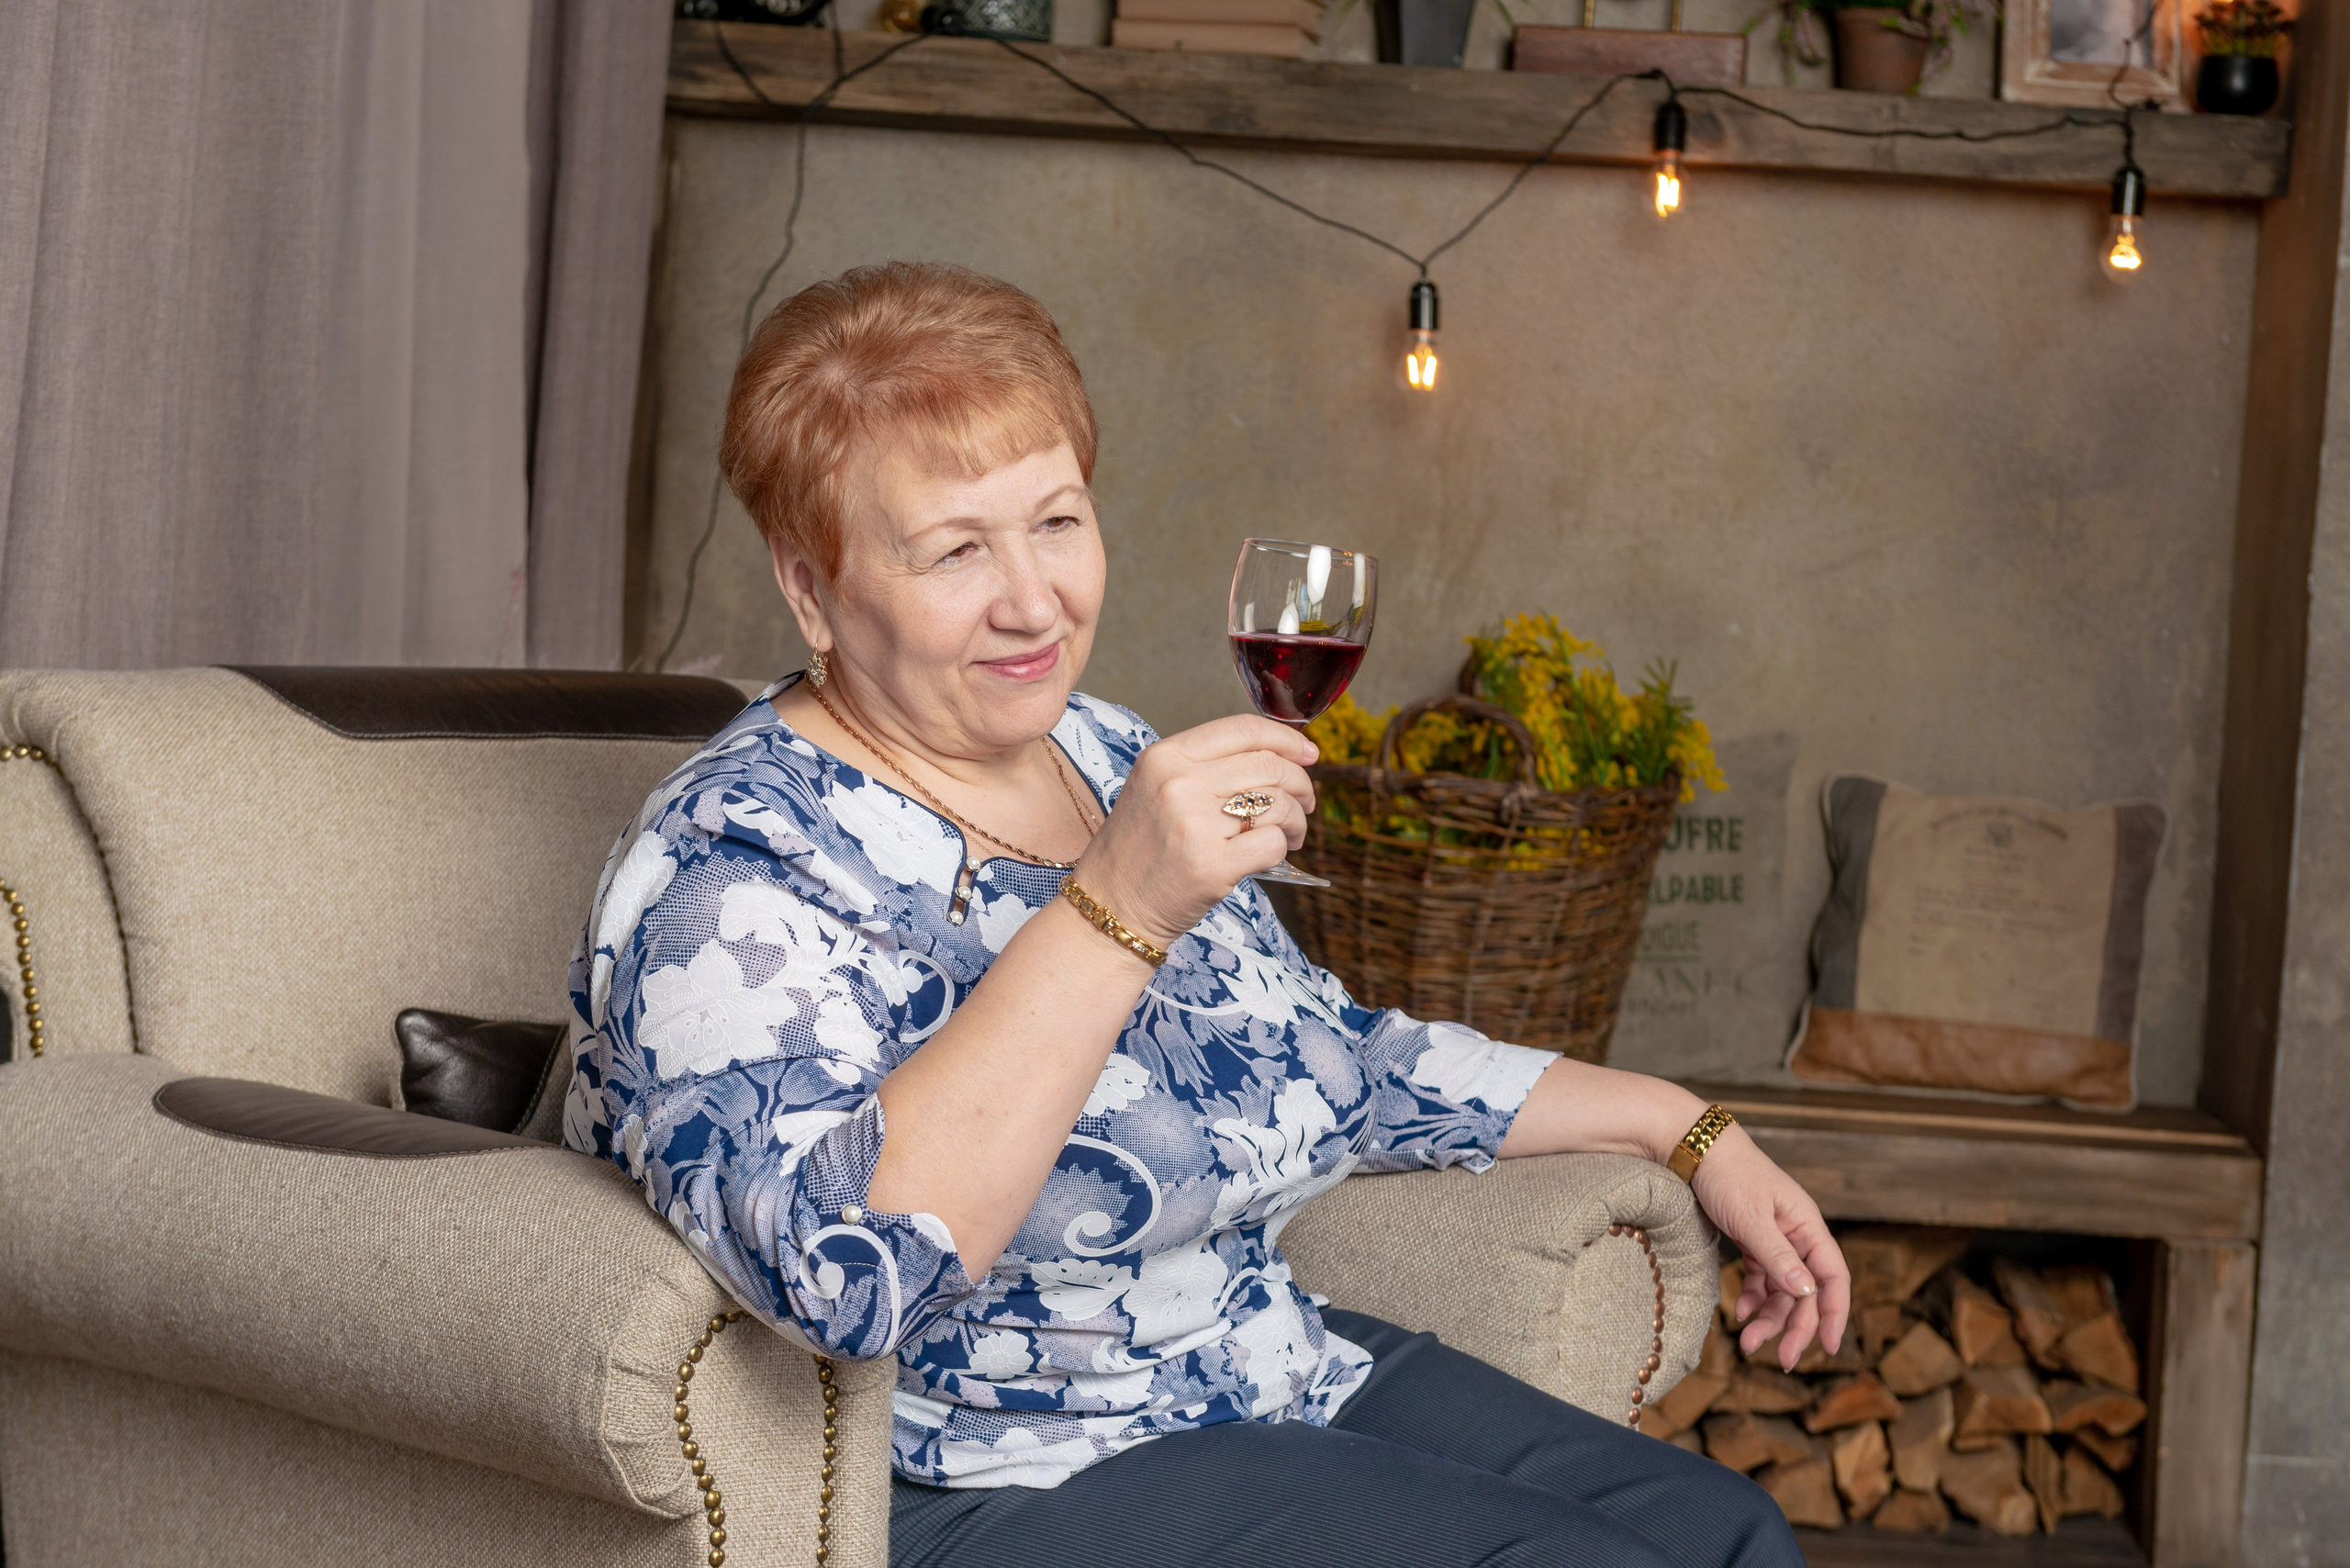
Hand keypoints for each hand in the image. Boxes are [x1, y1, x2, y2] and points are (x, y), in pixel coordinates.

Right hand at [1072, 714, 1316, 947]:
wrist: (1110, 906)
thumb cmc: (1139, 849)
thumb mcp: (1155, 788)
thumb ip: (1206, 767)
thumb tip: (1280, 756)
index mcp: (1164, 756)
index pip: (1243, 729)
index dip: (1287, 739)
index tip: (1308, 754)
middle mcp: (1178, 783)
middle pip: (1269, 766)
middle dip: (1300, 784)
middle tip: (1305, 803)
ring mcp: (1194, 825)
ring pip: (1278, 804)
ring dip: (1296, 819)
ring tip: (1290, 834)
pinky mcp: (1212, 866)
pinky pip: (1273, 844)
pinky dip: (1282, 849)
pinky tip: (1272, 856)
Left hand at [1688, 1129, 1849, 1370]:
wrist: (1692, 1146)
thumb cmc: (1727, 1174)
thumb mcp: (1752, 1218)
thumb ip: (1779, 1257)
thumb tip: (1808, 1293)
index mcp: (1807, 1226)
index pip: (1834, 1277)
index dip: (1836, 1314)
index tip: (1828, 1348)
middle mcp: (1796, 1234)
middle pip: (1807, 1291)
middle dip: (1797, 1328)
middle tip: (1783, 1361)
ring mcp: (1774, 1238)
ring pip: (1782, 1290)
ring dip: (1770, 1319)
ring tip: (1747, 1344)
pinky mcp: (1751, 1239)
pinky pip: (1762, 1279)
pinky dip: (1753, 1299)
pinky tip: (1740, 1313)